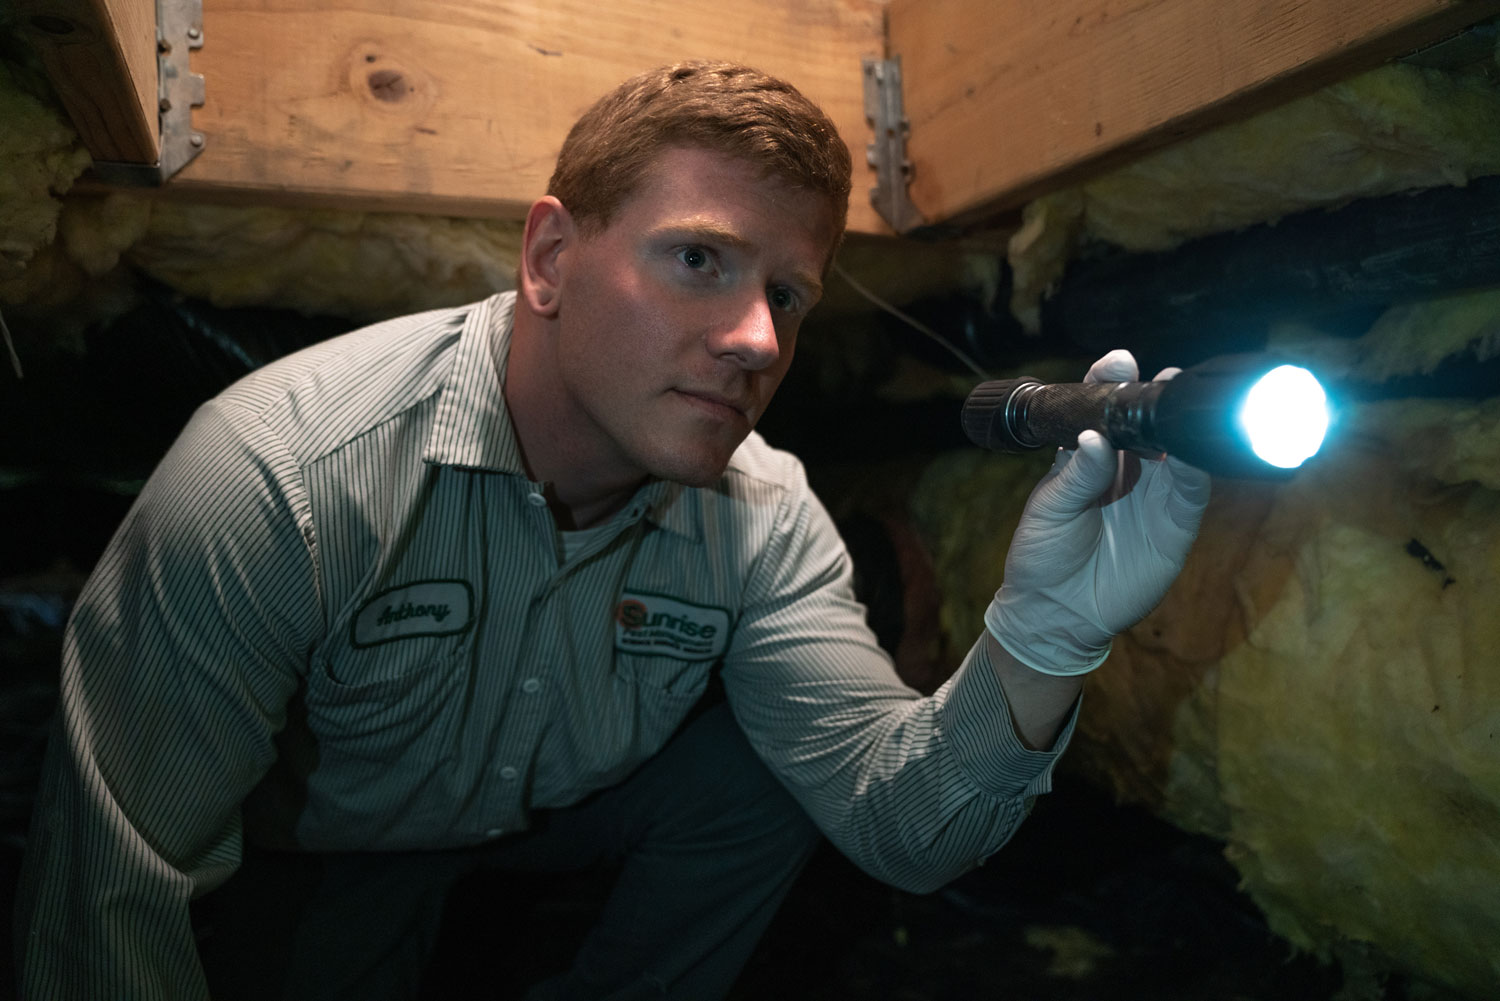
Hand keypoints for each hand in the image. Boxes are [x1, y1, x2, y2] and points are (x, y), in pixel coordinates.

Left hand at [984, 350, 1211, 675]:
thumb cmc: (1044, 555)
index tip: (1117, 362)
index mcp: (1089, 456)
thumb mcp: (1050, 511)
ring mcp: (1154, 495)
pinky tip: (1190, 453)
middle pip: (1149, 422)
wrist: (1056, 614)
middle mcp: (1127, 469)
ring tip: (1180, 402)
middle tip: (1161, 376)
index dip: (1112, 383)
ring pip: (1178, 451)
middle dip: (1156, 396)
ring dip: (1182, 427)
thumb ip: (1076, 475)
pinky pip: (1192, 492)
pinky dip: (1195, 471)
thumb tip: (1095, 438)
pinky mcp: (1174, 526)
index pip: (1103, 410)